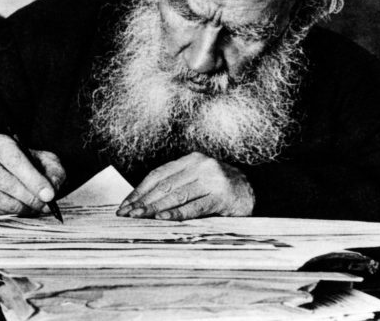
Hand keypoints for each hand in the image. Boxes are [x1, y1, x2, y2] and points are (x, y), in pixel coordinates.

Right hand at [0, 134, 65, 214]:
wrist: (5, 169)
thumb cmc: (28, 164)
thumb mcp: (45, 161)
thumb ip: (53, 173)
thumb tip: (51, 192)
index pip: (15, 160)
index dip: (33, 179)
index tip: (49, 195)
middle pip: (4, 181)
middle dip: (28, 197)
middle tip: (44, 206)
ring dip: (18, 207)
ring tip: (33, 209)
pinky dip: (6, 213)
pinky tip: (19, 211)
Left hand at [116, 152, 254, 219]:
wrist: (254, 191)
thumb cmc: (220, 189)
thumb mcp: (198, 180)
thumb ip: (176, 185)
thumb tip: (141, 203)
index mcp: (192, 159)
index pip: (158, 175)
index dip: (139, 190)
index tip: (124, 205)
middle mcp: (201, 166)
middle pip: (164, 185)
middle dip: (142, 201)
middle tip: (126, 215)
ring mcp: (212, 180)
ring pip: (176, 195)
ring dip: (154, 208)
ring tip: (138, 218)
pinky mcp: (221, 197)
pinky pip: (194, 207)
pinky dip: (177, 213)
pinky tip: (163, 219)